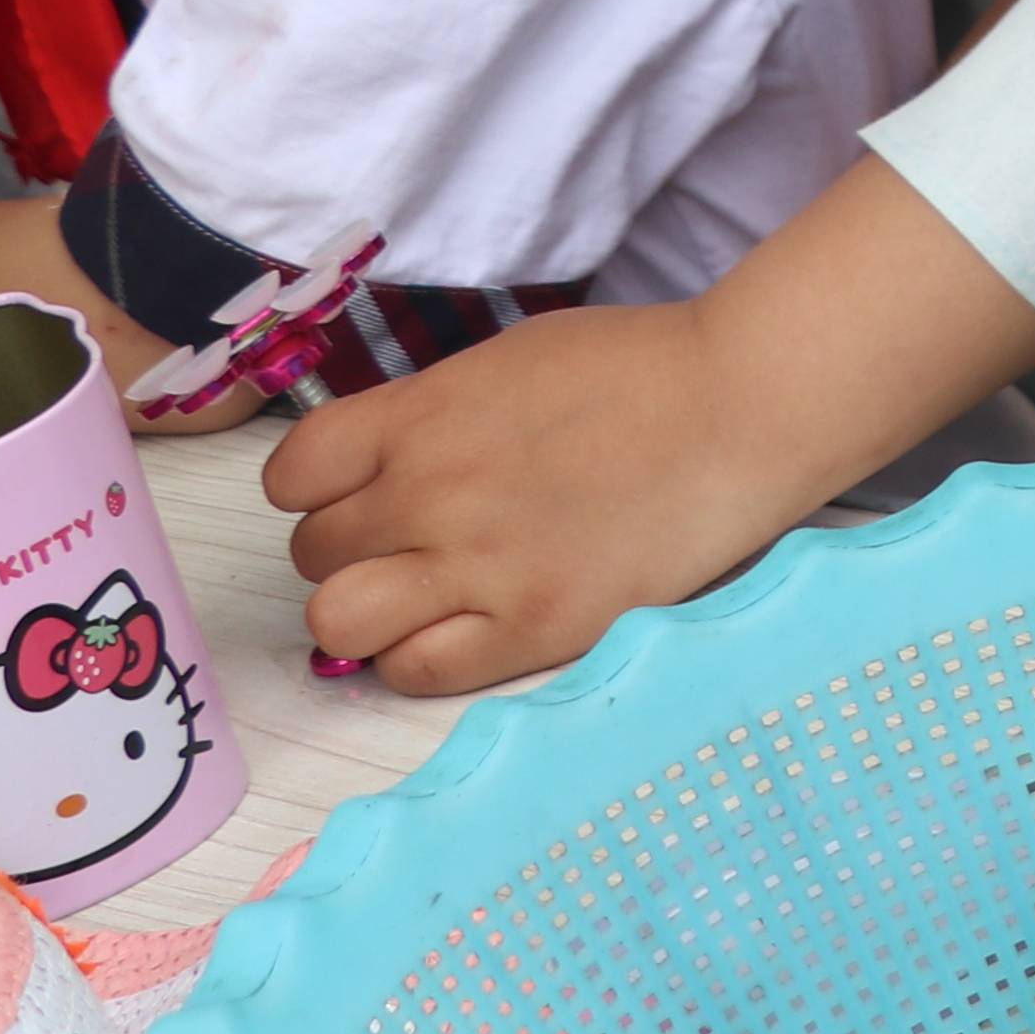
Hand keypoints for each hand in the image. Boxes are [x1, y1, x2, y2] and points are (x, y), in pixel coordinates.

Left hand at [271, 297, 813, 690]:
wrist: (742, 406)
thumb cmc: (638, 371)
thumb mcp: (505, 362)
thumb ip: (426, 416)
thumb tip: (378, 471)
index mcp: (420, 418)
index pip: (292, 476)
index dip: (319, 488)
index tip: (360, 491)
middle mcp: (431, 494)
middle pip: (312, 553)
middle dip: (352, 549)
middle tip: (412, 543)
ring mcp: (479, 567)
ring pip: (338, 623)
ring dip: (367, 611)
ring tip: (421, 598)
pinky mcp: (534, 628)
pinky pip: (414, 671)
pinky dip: (419, 655)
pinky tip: (463, 627)